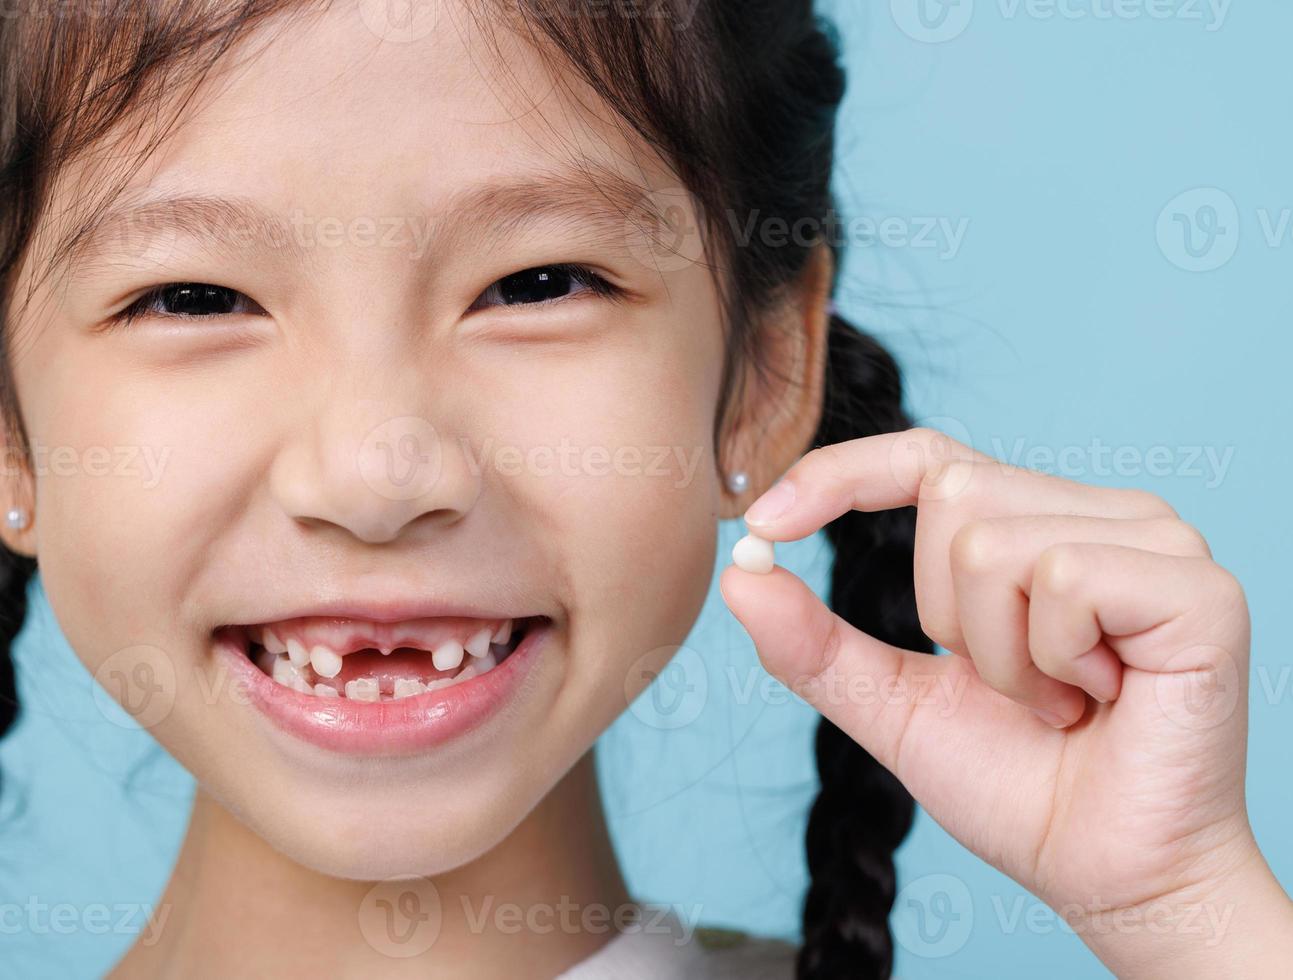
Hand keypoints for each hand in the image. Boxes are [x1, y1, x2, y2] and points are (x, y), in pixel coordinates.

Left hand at [720, 428, 1292, 976]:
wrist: (1106, 874)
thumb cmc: (1015, 786)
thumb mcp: (891, 704)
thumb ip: (815, 640)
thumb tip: (740, 570)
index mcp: (1033, 524)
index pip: (927, 457)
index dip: (840, 475)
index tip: (761, 522)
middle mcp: (1098, 513)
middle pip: (951, 493)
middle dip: (946, 616)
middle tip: (1013, 685)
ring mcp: (1156, 540)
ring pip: (993, 543)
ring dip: (1001, 655)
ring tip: (1059, 700)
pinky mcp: (1196, 587)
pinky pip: (1064, 580)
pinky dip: (1053, 661)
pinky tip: (1102, 699)